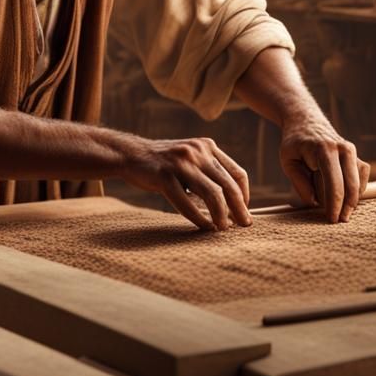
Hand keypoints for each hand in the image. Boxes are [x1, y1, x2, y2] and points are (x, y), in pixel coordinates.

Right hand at [119, 136, 251, 230]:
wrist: (131, 154)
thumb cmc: (164, 163)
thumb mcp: (190, 158)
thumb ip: (209, 171)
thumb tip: (233, 202)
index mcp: (207, 146)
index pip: (237, 173)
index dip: (244, 195)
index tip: (243, 211)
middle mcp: (197, 151)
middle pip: (228, 184)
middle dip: (239, 208)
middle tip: (245, 225)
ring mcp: (181, 162)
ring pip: (212, 194)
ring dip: (221, 215)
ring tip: (223, 229)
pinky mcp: (165, 175)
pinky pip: (187, 203)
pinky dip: (199, 219)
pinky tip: (204, 227)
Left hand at [279, 117, 369, 223]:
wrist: (306, 120)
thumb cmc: (295, 142)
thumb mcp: (288, 160)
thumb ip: (299, 182)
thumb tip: (314, 203)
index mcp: (324, 150)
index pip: (334, 183)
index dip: (334, 204)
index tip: (331, 220)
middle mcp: (343, 149)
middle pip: (351, 185)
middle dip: (346, 207)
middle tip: (339, 222)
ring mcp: (352, 151)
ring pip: (358, 182)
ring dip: (352, 200)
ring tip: (342, 213)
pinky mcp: (355, 155)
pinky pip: (361, 178)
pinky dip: (356, 190)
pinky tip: (346, 198)